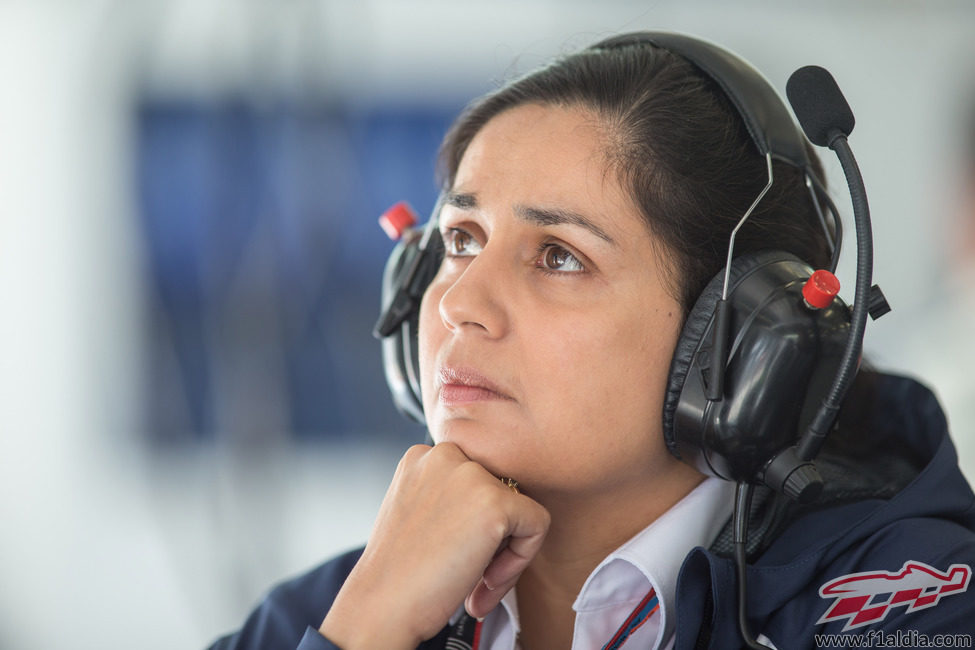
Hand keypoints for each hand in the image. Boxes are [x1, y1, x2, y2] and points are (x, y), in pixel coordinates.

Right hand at [319, 442, 549, 648]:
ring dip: (505, 552)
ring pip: (520, 508)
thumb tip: (496, 508)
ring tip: (477, 583)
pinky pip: (537, 524)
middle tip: (472, 575)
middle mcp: (446, 453)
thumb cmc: (398, 572)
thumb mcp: (419, 513)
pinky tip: (486, 582)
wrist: (381, 605)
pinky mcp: (495, 502)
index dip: (472, 524)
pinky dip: (520, 560)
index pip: (476, 480)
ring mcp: (471, 475)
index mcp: (423, 455)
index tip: (456, 556)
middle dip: (492, 537)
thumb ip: (451, 498)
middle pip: (500, 490)